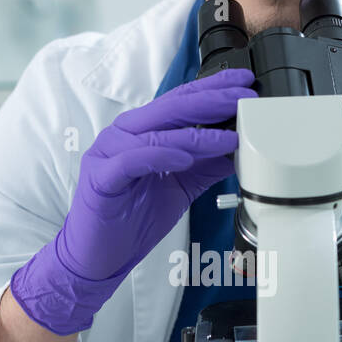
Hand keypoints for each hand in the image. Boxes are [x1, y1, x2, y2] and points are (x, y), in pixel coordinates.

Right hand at [11, 68, 256, 332]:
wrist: (98, 257)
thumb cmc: (131, 221)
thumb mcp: (179, 189)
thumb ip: (203, 168)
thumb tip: (236, 152)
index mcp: (141, 132)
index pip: (180, 102)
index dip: (212, 89)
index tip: (244, 83)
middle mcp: (123, 134)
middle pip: (171, 109)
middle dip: (212, 101)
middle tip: (244, 99)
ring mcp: (108, 153)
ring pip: (156, 133)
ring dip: (196, 134)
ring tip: (228, 138)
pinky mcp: (100, 178)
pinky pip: (132, 160)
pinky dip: (160, 157)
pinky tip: (185, 158)